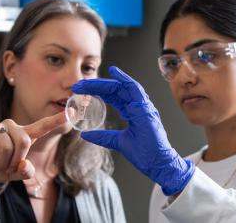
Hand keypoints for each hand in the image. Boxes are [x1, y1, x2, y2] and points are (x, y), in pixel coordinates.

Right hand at [0, 112, 66, 183]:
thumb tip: (24, 165)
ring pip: (7, 146)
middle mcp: (12, 127)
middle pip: (25, 140)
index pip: (43, 126)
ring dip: (2, 164)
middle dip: (16, 160)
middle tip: (7, 168)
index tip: (73, 112)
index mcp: (24, 135)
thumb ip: (25, 171)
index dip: (58, 120)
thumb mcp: (15, 174)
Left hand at [72, 66, 194, 195]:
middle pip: (115, 89)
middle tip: (78, 85)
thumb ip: (103, 136)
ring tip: (87, 82)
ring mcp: (143, 106)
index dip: (97, 91)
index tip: (81, 90)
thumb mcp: (117, 142)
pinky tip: (114, 72)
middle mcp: (138, 106)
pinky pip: (135, 89)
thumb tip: (85, 134)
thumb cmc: (144, 153)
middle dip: (96, 85)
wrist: (158, 164)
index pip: (113, 96)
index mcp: (132, 112)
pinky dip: (125, 79)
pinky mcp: (145, 109)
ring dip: (104, 83)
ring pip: (122, 87)